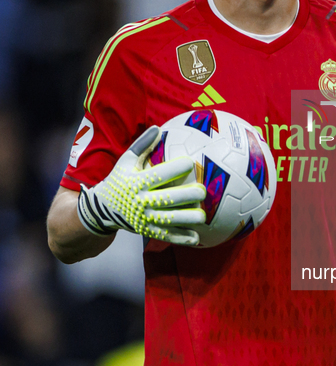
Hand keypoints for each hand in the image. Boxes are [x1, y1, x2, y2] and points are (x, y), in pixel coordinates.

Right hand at [77, 126, 205, 245]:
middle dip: (187, 195)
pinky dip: (182, 238)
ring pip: (170, 220)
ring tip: (203, 215)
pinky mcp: (147, 231)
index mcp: (136, 182)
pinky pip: (167, 236)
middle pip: (168, 199)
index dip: (175, 168)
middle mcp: (141, 201)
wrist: (102, 209)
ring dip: (188, 219)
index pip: (158, 174)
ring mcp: (144, 218)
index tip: (191, 163)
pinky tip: (196, 237)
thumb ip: (141, 145)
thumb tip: (157, 128)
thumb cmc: (119, 180)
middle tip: (202, 191)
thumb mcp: (125, 161)